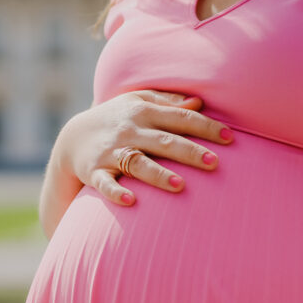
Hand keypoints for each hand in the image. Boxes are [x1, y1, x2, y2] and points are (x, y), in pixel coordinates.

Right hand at [60, 89, 234, 205]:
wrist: (72, 138)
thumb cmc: (116, 119)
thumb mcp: (138, 102)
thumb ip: (168, 102)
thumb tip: (200, 101)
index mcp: (144, 111)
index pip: (180, 118)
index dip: (205, 127)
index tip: (230, 138)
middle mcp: (129, 130)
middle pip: (163, 141)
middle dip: (189, 151)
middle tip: (214, 163)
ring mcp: (112, 152)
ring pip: (137, 162)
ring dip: (158, 174)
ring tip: (179, 185)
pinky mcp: (95, 172)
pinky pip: (106, 184)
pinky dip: (116, 192)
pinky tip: (132, 201)